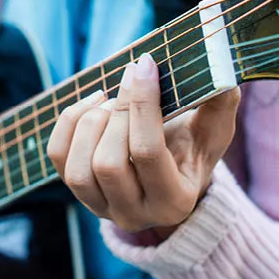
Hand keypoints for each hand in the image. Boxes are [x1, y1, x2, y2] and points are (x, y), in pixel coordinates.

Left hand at [47, 53, 239, 234]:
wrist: (168, 171)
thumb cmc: (192, 146)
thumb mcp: (213, 129)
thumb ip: (220, 104)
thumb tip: (220, 73)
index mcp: (175, 201)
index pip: (147, 152)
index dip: (142, 104)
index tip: (144, 64)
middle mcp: (135, 214)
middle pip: (109, 163)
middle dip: (116, 114)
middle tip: (129, 81)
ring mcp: (101, 207)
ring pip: (79, 167)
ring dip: (90, 121)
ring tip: (111, 100)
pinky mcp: (77, 191)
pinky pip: (58, 155)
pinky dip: (69, 122)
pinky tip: (92, 104)